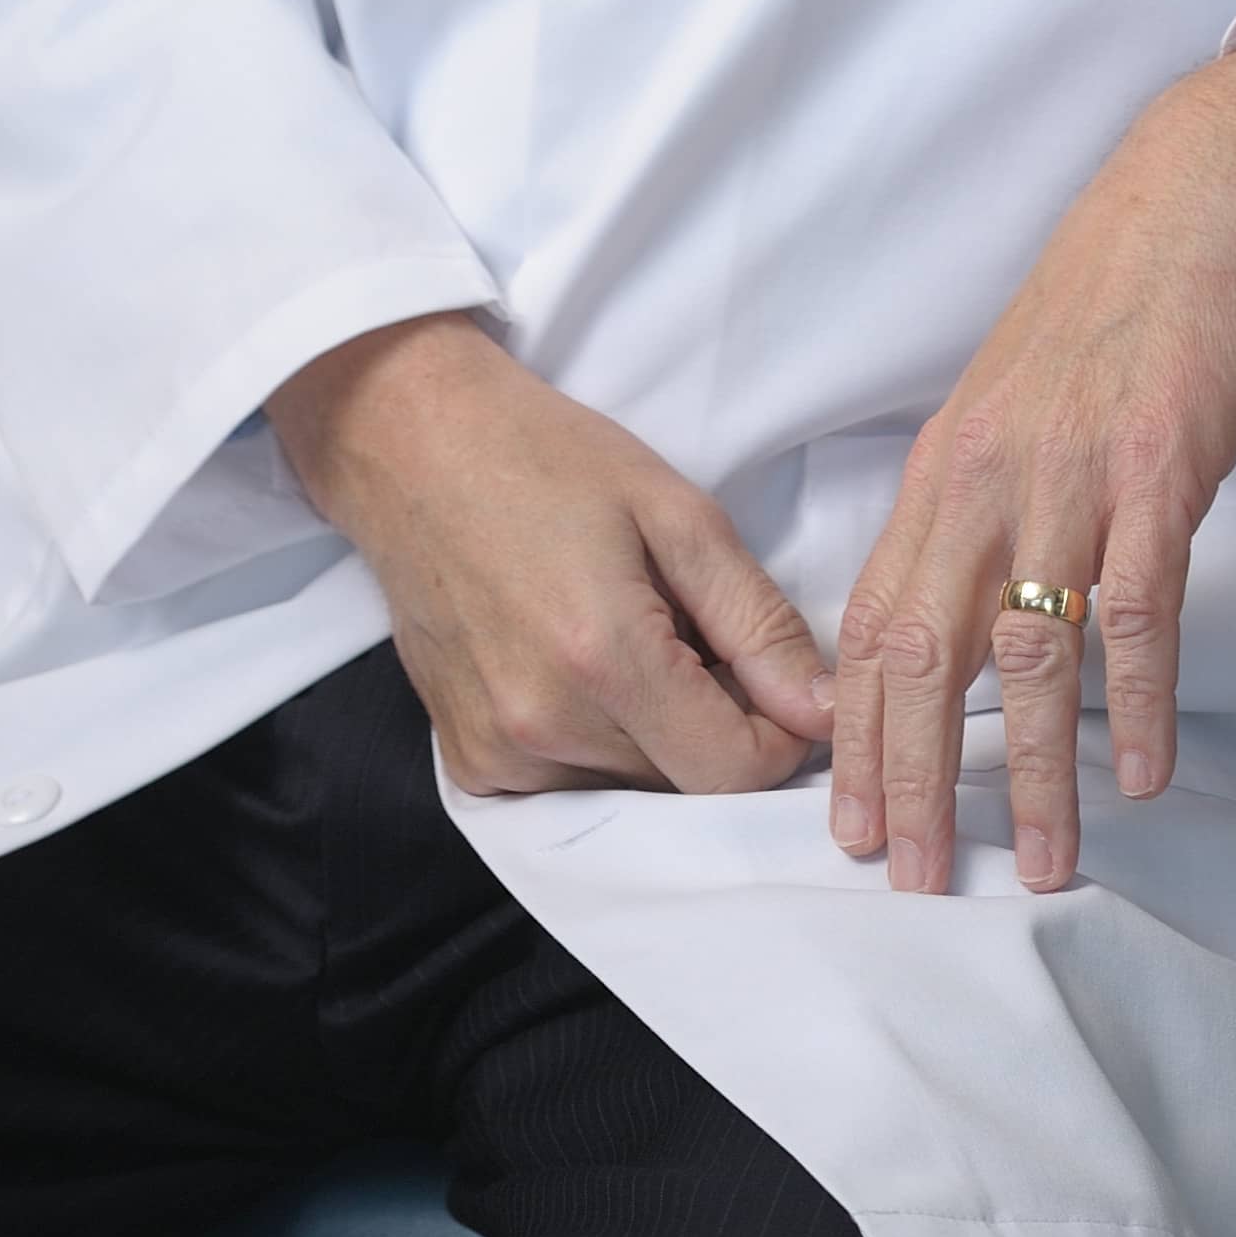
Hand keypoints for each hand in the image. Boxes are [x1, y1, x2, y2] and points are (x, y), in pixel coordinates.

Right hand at [269, 314, 831, 796]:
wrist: (412, 445)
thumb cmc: (547, 457)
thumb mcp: (676, 512)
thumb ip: (757, 622)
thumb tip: (823, 710)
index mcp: (605, 659)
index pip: (735, 772)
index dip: (780, 732)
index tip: (775, 674)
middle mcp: (544, 728)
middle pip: (684, 786)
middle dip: (718, 724)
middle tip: (696, 632)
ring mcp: (497, 756)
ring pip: (631, 791)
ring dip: (657, 736)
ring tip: (633, 637)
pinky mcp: (468, 765)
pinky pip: (571, 786)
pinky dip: (598, 742)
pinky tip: (580, 663)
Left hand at [831, 42, 1235, 895]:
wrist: (1201, 189)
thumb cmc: (1114, 301)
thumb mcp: (1015, 402)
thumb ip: (983, 504)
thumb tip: (960, 618)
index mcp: (945, 464)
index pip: (872, 621)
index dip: (854, 732)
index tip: (848, 827)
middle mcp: (990, 472)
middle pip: (926, 651)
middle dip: (913, 779)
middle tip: (915, 881)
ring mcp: (1074, 467)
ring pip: (1030, 646)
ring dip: (1034, 769)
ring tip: (1044, 861)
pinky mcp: (1161, 460)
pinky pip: (1140, 600)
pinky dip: (1136, 695)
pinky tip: (1141, 770)